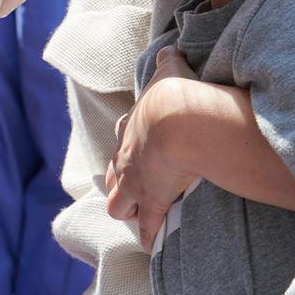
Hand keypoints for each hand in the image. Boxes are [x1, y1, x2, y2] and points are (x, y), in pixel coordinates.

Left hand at [105, 46, 199, 250]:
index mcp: (131, 125)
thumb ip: (167, 62)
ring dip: (127, 210)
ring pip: (119, 203)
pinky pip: (148, 224)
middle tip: (130, 190)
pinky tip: (152, 245)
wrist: (178, 119)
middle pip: (115, 173)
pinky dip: (150, 235)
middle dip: (121, 182)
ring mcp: (136, 181)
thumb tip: (169, 49)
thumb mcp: (169, 71)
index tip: (132, 152)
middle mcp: (127, 155)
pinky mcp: (151, 200)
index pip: (123, 136)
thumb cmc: (174, 94)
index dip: (127, 146)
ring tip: (135, 217)